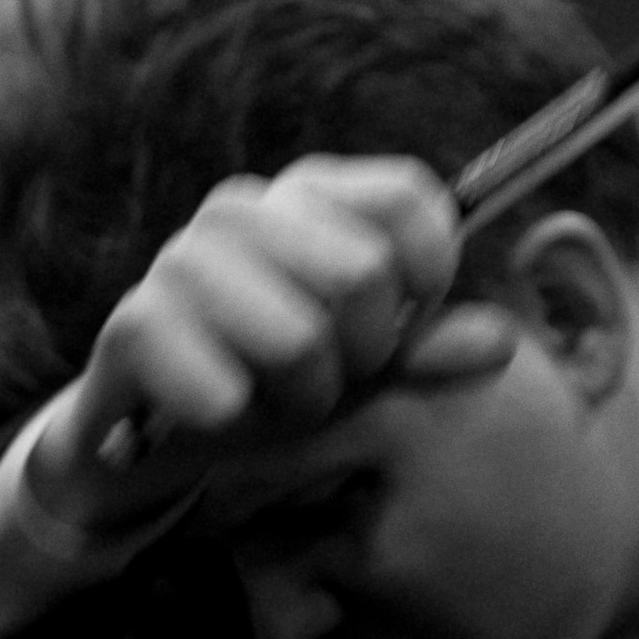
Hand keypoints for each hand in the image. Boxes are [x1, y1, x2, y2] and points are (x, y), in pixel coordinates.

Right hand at [28, 157, 516, 533]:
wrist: (154, 441)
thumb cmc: (272, 386)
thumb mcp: (364, 372)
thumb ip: (430, 354)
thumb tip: (502, 342)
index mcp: (308, 197)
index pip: (407, 198)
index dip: (426, 277)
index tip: (399, 330)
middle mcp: (243, 208)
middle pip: (363, 275)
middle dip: (362, 358)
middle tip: (323, 381)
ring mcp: (183, 258)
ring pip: (298, 339)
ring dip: (299, 402)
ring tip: (268, 401)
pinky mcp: (135, 323)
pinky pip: (223, 386)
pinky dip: (237, 421)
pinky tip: (215, 415)